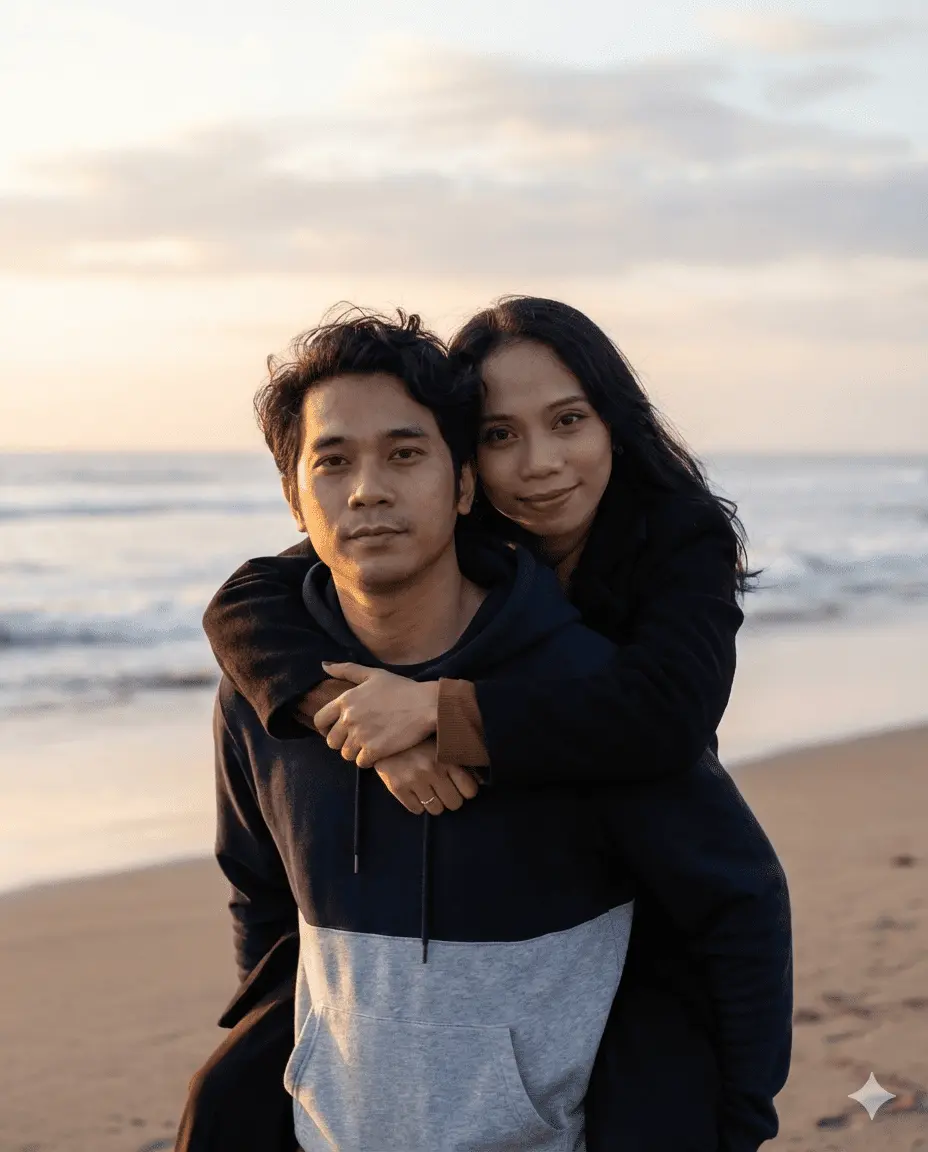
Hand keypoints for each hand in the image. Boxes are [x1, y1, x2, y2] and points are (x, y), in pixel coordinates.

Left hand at [313, 663, 438, 767]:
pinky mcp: (374, 750)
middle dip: (342, 742)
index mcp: (345, 700)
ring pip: (346, 754)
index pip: (320, 720)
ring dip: (356, 752)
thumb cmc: (402, 688)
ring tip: (369, 744)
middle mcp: (349, 718)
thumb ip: (346, 669)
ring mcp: (361, 735)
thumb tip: (323, 665)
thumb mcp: (373, 674)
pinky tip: (379, 751)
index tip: (336, 730)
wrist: (426, 705)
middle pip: (331, 742)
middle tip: (357, 739)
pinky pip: (361, 762)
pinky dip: (368, 759)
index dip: (325, 728)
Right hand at [373, 737, 479, 814]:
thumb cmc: (418, 739)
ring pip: (436, 810)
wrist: (385, 733)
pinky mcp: (397, 788)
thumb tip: (481, 781)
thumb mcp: (442, 742)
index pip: (470, 790)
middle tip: (445, 789)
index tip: (460, 786)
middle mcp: (432, 770)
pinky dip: (418, 804)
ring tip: (430, 791)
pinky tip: (415, 792)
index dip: (467, 790)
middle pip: (454, 803)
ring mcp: (414, 780)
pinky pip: (416, 810)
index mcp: (446, 757)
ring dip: (435, 803)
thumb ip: (460, 758)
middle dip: (451, 798)